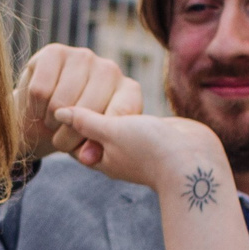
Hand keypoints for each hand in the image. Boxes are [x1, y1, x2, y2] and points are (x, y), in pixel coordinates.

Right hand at [18, 44, 142, 158]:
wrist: (40, 115)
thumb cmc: (73, 130)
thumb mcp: (88, 146)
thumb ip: (93, 150)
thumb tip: (88, 157)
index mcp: (128, 92)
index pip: (120, 115)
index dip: (100, 138)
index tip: (87, 152)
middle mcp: (110, 69)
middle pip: (87, 112)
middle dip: (69, 137)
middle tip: (63, 139)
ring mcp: (83, 57)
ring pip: (61, 104)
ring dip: (51, 123)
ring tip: (52, 123)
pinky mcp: (55, 52)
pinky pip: (40, 91)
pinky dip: (34, 108)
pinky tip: (39, 108)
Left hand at [52, 102, 224, 194]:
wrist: (194, 160)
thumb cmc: (150, 148)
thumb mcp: (112, 131)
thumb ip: (86, 121)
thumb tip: (59, 113)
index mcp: (102, 159)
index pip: (74, 142)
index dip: (64, 125)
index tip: (54, 103)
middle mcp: (118, 155)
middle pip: (93, 134)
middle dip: (85, 117)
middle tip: (72, 90)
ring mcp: (137, 146)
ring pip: (114, 127)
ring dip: (107, 112)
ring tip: (96, 89)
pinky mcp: (154, 136)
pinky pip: (133, 123)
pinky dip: (126, 111)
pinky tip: (124, 96)